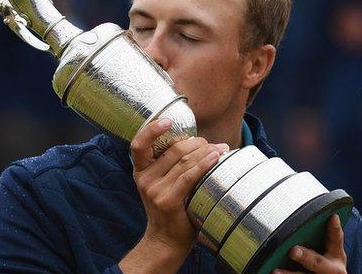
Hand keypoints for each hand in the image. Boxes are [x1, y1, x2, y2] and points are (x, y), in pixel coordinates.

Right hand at [119, 118, 228, 273]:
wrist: (166, 241)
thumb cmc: (170, 210)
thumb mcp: (161, 185)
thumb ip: (170, 166)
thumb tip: (197, 142)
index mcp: (140, 171)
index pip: (139, 144)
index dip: (152, 129)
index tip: (168, 120)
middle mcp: (144, 179)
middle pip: (173, 149)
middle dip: (196, 142)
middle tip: (212, 144)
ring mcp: (155, 190)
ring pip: (184, 160)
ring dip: (206, 151)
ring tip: (222, 149)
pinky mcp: (167, 200)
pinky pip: (189, 176)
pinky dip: (205, 164)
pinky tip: (216, 157)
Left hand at [273, 214, 346, 273]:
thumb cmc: (326, 263)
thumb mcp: (331, 251)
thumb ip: (322, 236)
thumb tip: (303, 213)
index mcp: (337, 255)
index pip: (336, 239)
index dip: (335, 228)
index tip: (333, 217)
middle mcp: (331, 269)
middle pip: (317, 262)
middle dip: (305, 257)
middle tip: (293, 251)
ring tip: (275, 271)